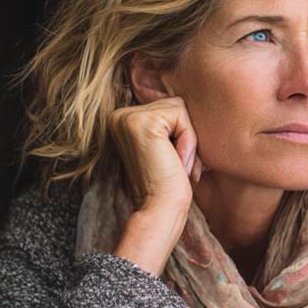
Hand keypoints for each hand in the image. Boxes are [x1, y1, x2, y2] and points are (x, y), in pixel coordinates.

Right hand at [107, 97, 203, 275]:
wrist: (160, 208)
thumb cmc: (168, 180)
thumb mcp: (164, 143)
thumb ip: (166, 121)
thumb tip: (183, 99)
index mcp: (122, 119)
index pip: (166, 107)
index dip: (179, 133)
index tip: (174, 161)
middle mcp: (120, 115)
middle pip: (173, 104)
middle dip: (185, 135)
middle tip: (178, 164)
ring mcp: (128, 117)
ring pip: (179, 108)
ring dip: (188, 139)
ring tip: (177, 163)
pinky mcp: (143, 122)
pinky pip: (181, 115)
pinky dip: (188, 139)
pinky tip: (177, 161)